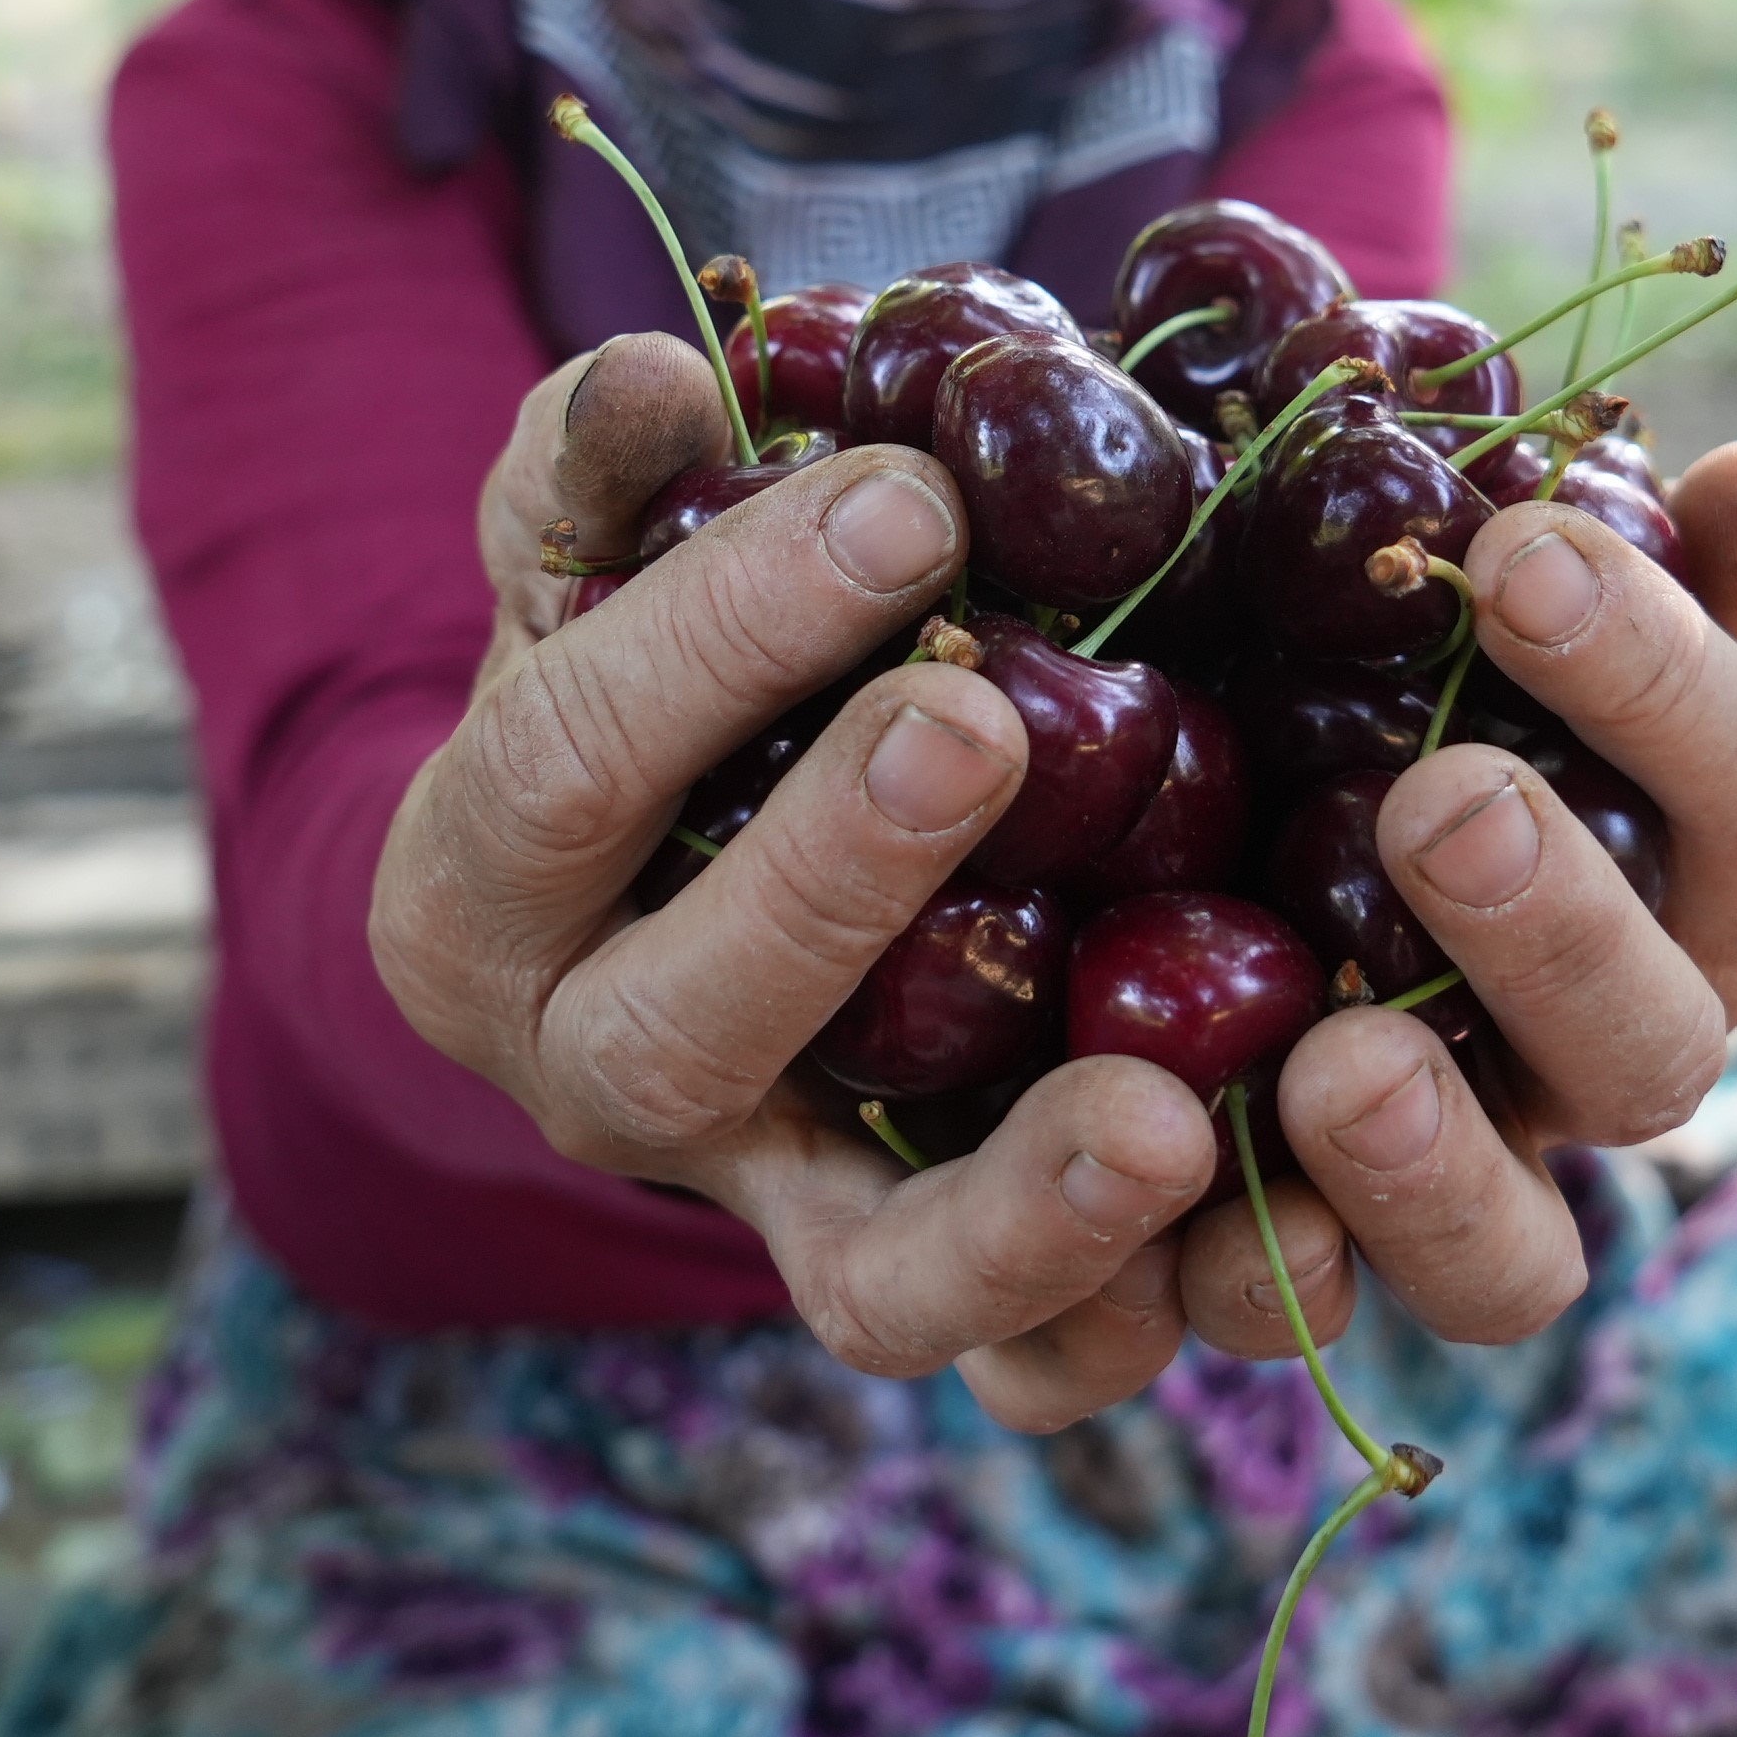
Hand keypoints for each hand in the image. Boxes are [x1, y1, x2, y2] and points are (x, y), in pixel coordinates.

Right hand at [366, 333, 1225, 1428]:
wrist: (676, 852)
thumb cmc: (658, 663)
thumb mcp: (600, 558)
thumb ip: (605, 470)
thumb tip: (657, 377)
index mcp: (478, 890)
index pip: (565, 767)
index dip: (720, 636)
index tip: (907, 497)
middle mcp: (594, 1081)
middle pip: (684, 1033)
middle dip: (832, 879)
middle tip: (984, 724)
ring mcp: (766, 1203)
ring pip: (864, 1278)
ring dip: (1014, 1207)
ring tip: (1165, 1114)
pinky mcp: (924, 1280)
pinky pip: (1020, 1359)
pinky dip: (1126, 1309)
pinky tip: (1258, 1207)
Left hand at [1165, 443, 1736, 1370]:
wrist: (1119, 836)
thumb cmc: (1345, 676)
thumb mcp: (1462, 595)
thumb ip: (1624, 550)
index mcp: (1676, 881)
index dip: (1658, 679)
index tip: (1513, 554)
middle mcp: (1583, 1061)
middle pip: (1651, 1051)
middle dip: (1560, 931)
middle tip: (1439, 802)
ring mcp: (1446, 1201)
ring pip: (1508, 1266)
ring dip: (1434, 1174)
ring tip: (1338, 1064)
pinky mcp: (1262, 1278)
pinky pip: (1267, 1327)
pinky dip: (1217, 1284)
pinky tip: (1141, 1176)